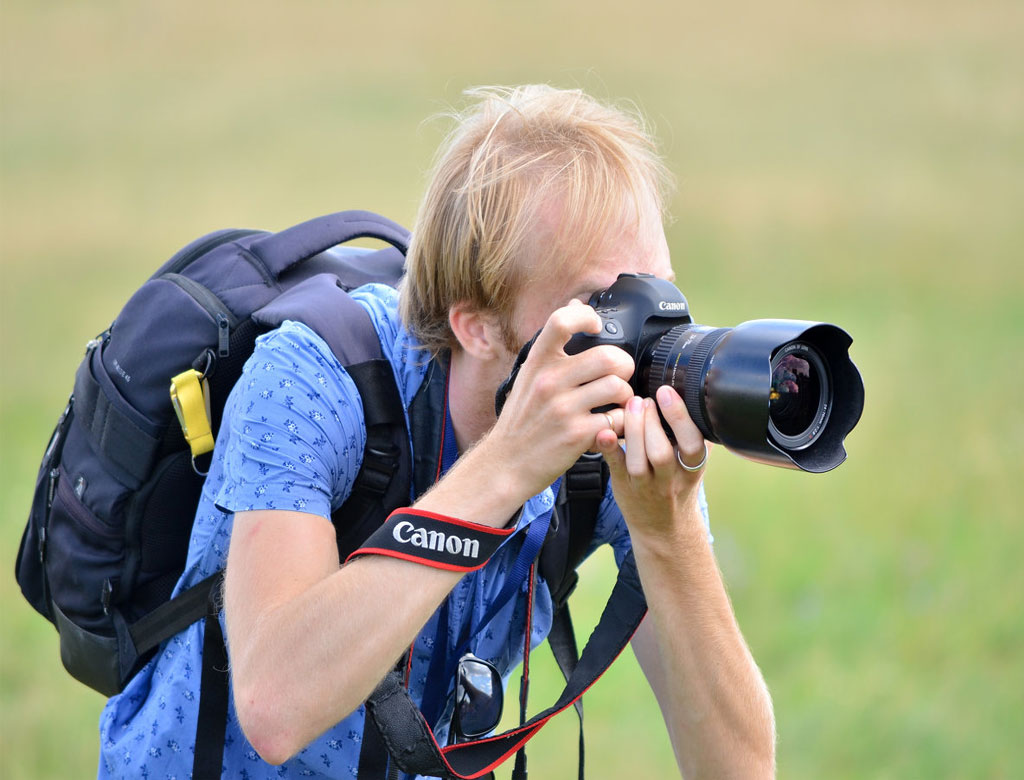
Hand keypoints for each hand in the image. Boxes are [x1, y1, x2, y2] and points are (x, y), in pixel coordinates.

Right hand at [488, 300, 634, 498]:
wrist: (506, 463)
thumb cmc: (521, 419)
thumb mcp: (529, 376)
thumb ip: (553, 345)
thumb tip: (575, 306)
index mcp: (537, 363)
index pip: (561, 321)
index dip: (586, 316)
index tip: (595, 326)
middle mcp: (549, 382)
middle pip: (607, 356)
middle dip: (624, 365)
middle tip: (620, 375)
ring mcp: (563, 409)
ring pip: (617, 387)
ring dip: (625, 395)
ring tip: (617, 402)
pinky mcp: (577, 435)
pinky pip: (616, 419)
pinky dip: (620, 423)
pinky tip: (609, 424)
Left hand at [596, 385, 708, 538]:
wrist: (664, 528)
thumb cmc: (678, 484)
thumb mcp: (693, 463)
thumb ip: (693, 436)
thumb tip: (691, 395)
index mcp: (692, 469)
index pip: (692, 444)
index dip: (680, 418)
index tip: (666, 392)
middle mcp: (670, 480)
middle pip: (662, 452)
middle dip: (651, 421)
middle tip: (644, 398)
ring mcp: (646, 486)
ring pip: (639, 461)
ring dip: (633, 430)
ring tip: (631, 405)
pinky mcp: (624, 486)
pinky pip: (616, 467)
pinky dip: (609, 448)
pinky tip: (603, 431)